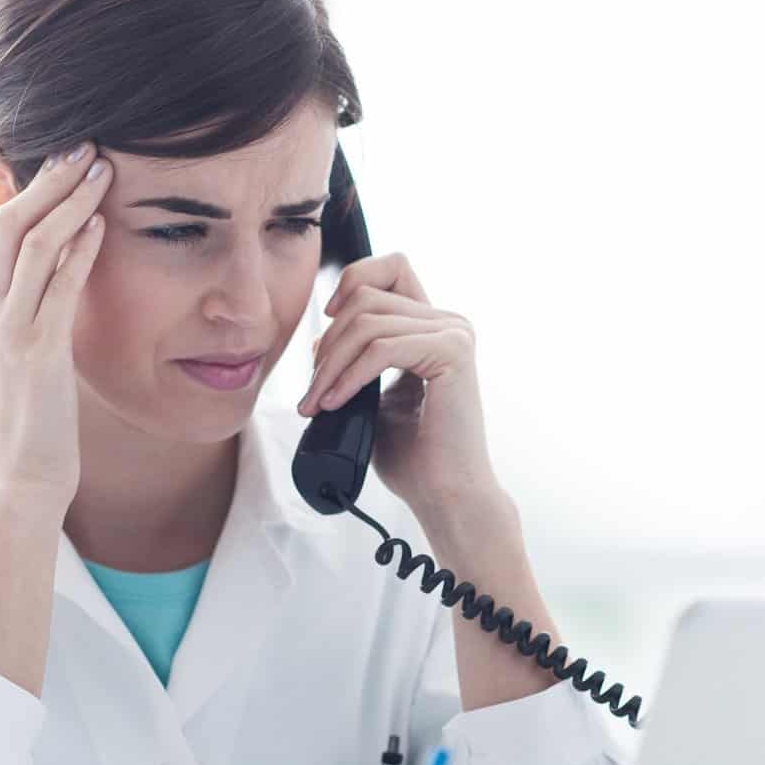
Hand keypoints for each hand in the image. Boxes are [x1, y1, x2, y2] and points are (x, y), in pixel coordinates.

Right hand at [0, 141, 114, 513]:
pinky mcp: (36, 354)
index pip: (1, 233)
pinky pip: (56, 289)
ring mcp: (7, 331)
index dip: (31, 190)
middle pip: (10, 222)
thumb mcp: (26, 367)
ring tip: (101, 169)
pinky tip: (101, 224)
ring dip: (68, 201)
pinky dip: (78, 251)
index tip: (65, 162)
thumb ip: (34, 323)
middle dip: (49, 179)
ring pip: (30, 245)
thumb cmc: (31, 431)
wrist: (17, 486)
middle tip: (87, 146)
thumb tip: (54, 292)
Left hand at [297, 252, 501, 516]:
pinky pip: (382, 349)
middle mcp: (449, 323)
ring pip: (368, 323)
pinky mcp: (452, 353)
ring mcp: (454, 335)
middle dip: (327, 344)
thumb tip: (318, 340)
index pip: (391, 268)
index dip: (353, 280)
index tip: (327, 322)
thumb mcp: (372, 399)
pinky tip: (335, 404)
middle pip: (366, 299)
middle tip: (311, 394)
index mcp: (434, 327)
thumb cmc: (414, 457)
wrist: (445, 496)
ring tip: (316, 404)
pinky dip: (349, 376)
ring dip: (330, 365)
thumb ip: (353, 363)